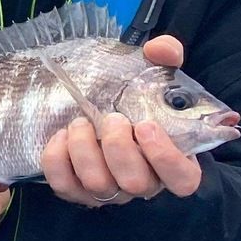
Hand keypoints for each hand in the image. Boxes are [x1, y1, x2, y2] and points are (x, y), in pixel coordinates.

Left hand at [38, 34, 202, 206]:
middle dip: (119, 148)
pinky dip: (58, 159)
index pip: (182, 181)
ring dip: (86, 150)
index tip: (146, 125)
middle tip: (111, 118)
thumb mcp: (154, 73)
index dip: (166, 158)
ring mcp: (109, 190)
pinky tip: (61, 135)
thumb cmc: (135, 97)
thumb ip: (165, 57)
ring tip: (81, 122)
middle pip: (136, 184)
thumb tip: (162, 50)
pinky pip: (64, 185)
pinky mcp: (76, 189)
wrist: (101, 106)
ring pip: (98, 185)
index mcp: (172, 162)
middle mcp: (142, 182)